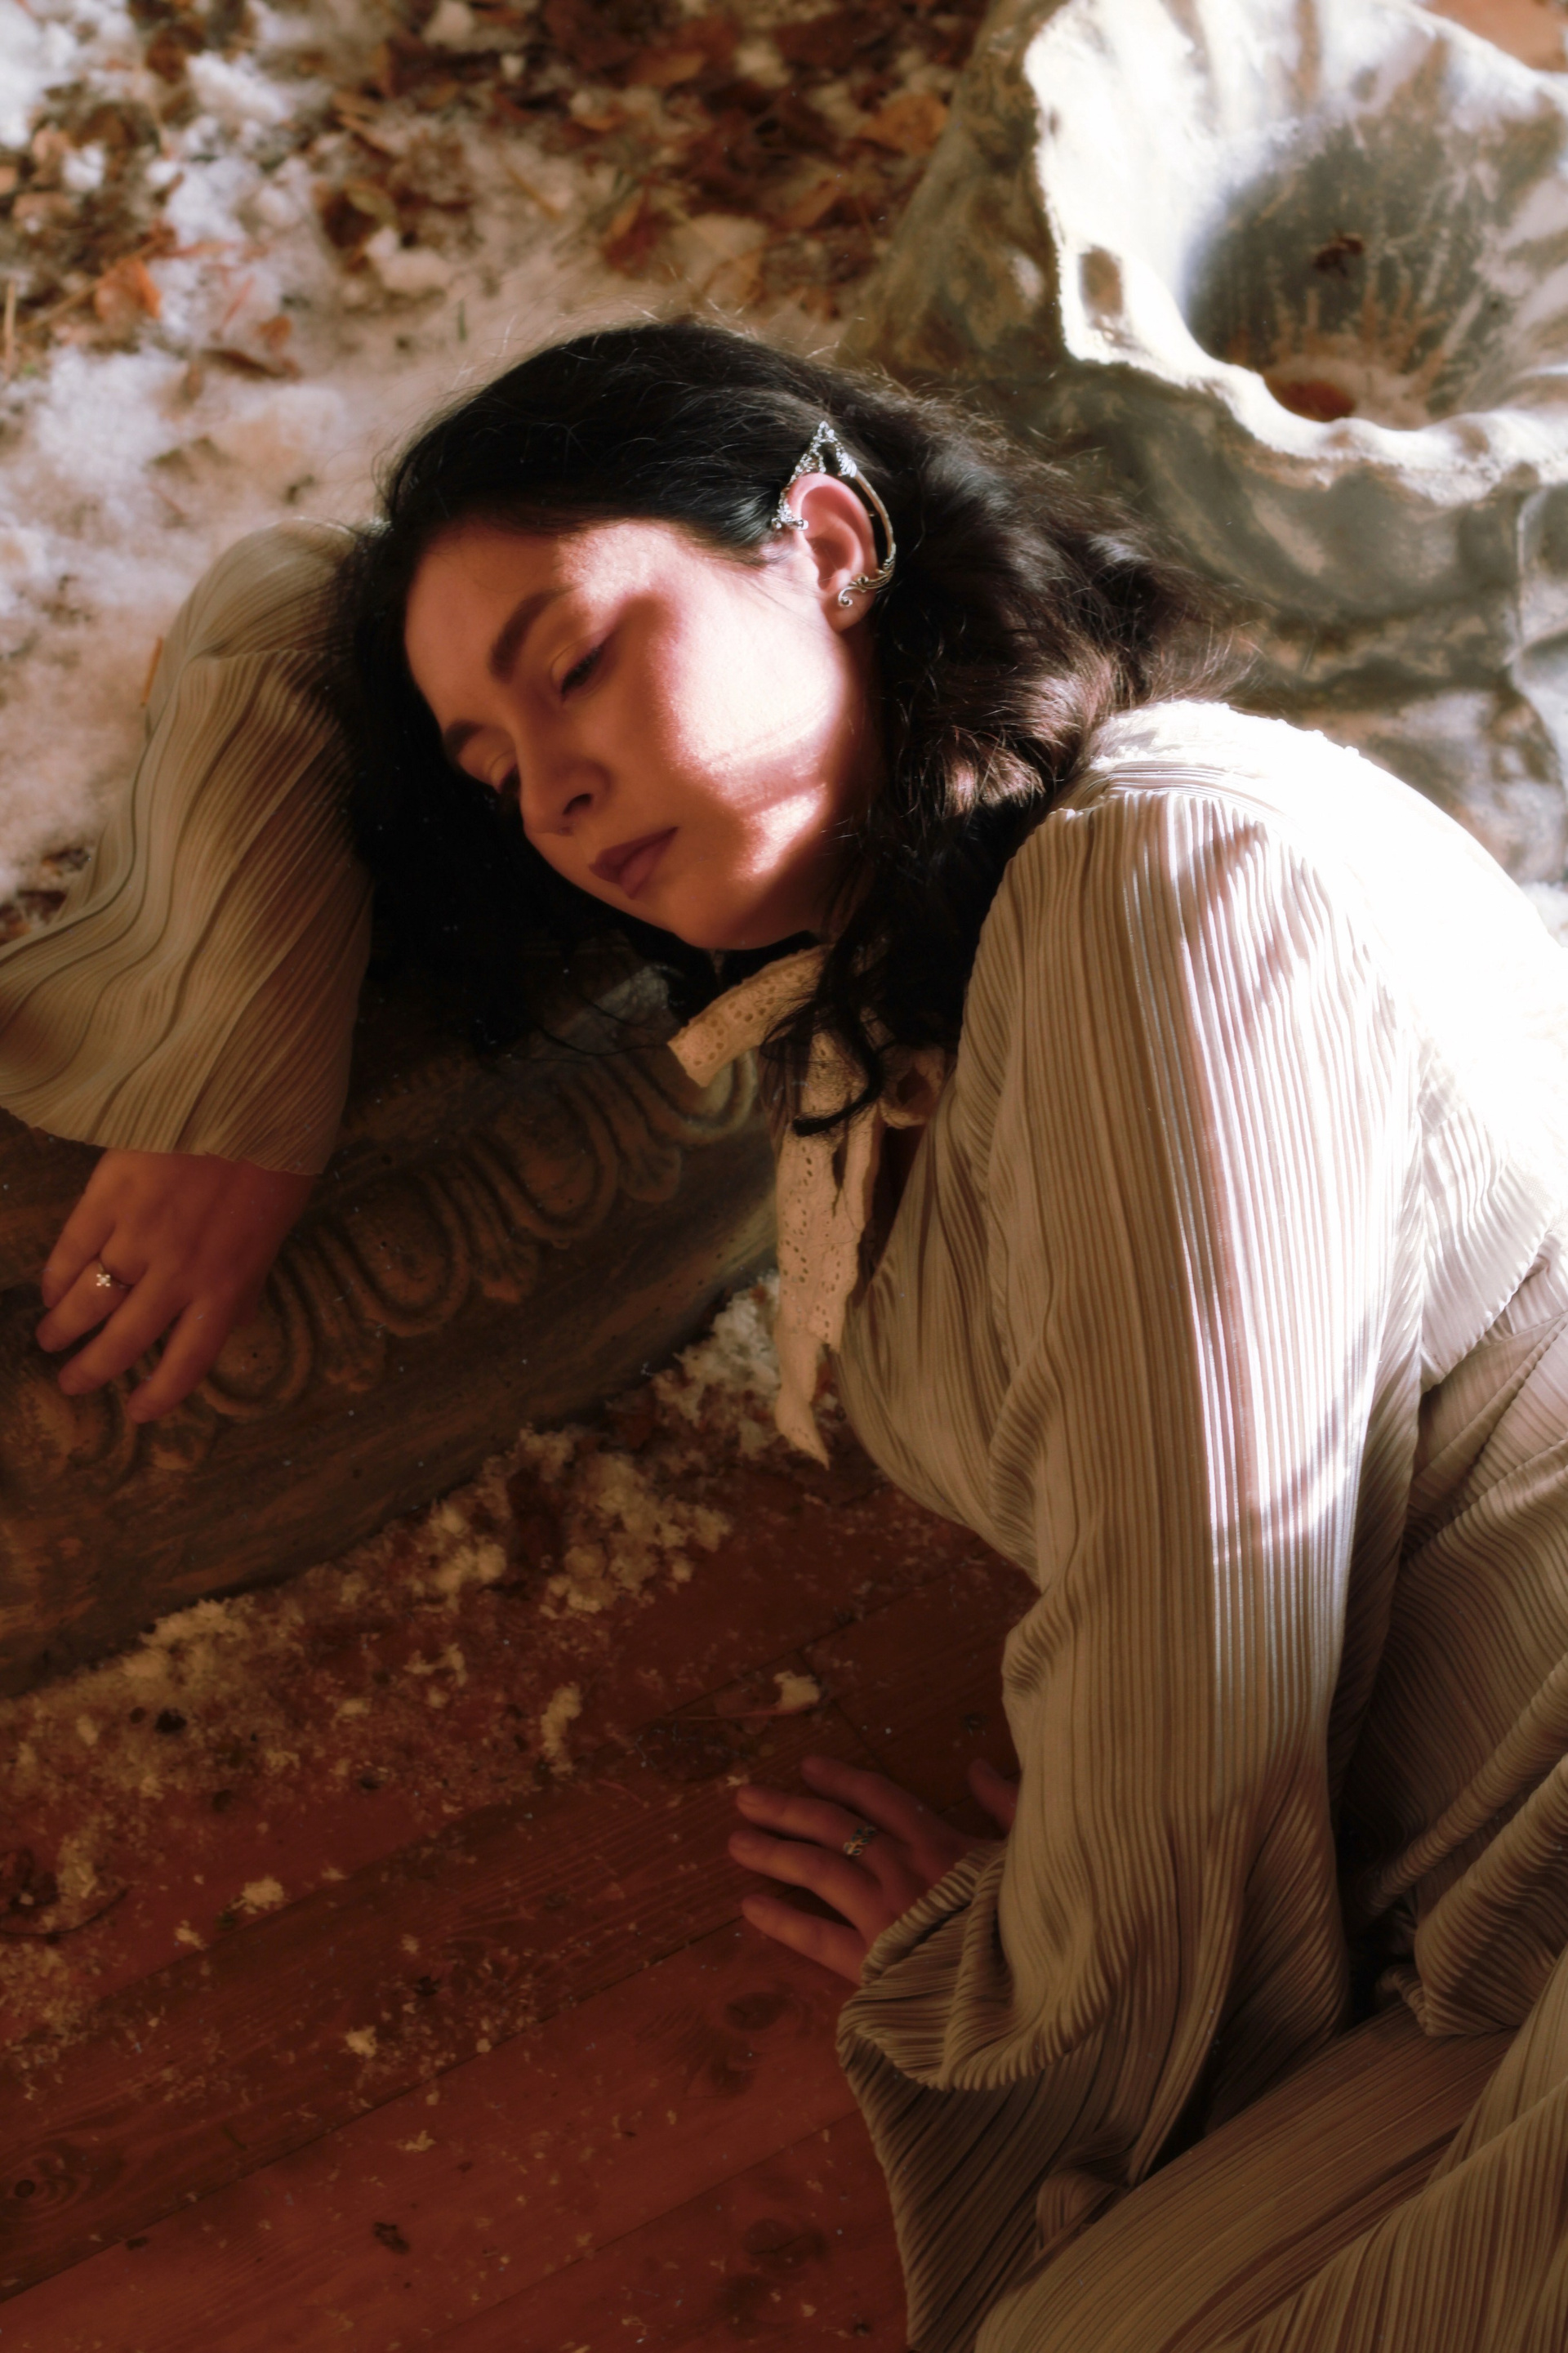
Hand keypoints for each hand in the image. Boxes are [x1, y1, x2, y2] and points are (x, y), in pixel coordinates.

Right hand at [35, 1148, 313, 1422]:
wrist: (251, 1094)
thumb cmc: (275, 1160)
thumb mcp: (275, 1232)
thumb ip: (247, 1282)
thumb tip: (231, 1322)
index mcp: (227, 1285)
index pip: (187, 1361)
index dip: (160, 1395)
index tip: (138, 1412)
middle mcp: (179, 1272)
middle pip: (123, 1339)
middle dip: (92, 1370)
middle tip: (72, 1383)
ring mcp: (138, 1234)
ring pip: (89, 1298)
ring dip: (64, 1327)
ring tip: (50, 1340)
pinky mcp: (109, 1195)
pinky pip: (72, 1248)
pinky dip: (57, 1276)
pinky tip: (51, 1291)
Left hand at [729, 1753, 1018, 1981]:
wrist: (1026, 1988)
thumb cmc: (1031, 1919)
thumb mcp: (1029, 1850)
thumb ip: (1006, 1803)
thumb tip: (979, 1766)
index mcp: (938, 1841)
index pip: (877, 1797)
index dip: (840, 1779)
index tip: (808, 1768)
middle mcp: (902, 1868)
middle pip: (833, 1826)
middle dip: (787, 1808)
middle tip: (745, 1798)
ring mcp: (883, 1913)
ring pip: (817, 1869)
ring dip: (774, 1852)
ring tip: (736, 1843)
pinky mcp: (872, 1963)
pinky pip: (817, 1937)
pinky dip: (781, 1921)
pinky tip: (750, 1908)